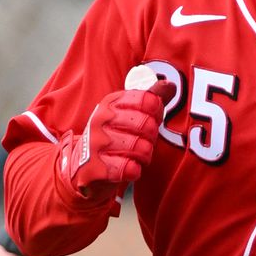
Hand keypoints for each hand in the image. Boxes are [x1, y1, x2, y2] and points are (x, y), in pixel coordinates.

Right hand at [57, 77, 175, 201]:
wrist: (84, 167)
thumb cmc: (116, 137)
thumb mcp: (132, 114)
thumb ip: (152, 100)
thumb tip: (170, 85)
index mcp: (111, 102)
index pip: (149, 101)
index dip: (156, 114)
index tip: (149, 120)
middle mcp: (100, 119)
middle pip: (147, 125)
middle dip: (151, 138)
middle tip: (142, 142)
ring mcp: (95, 143)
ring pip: (140, 148)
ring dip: (144, 155)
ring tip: (135, 156)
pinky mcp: (93, 168)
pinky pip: (128, 169)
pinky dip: (134, 170)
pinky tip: (127, 168)